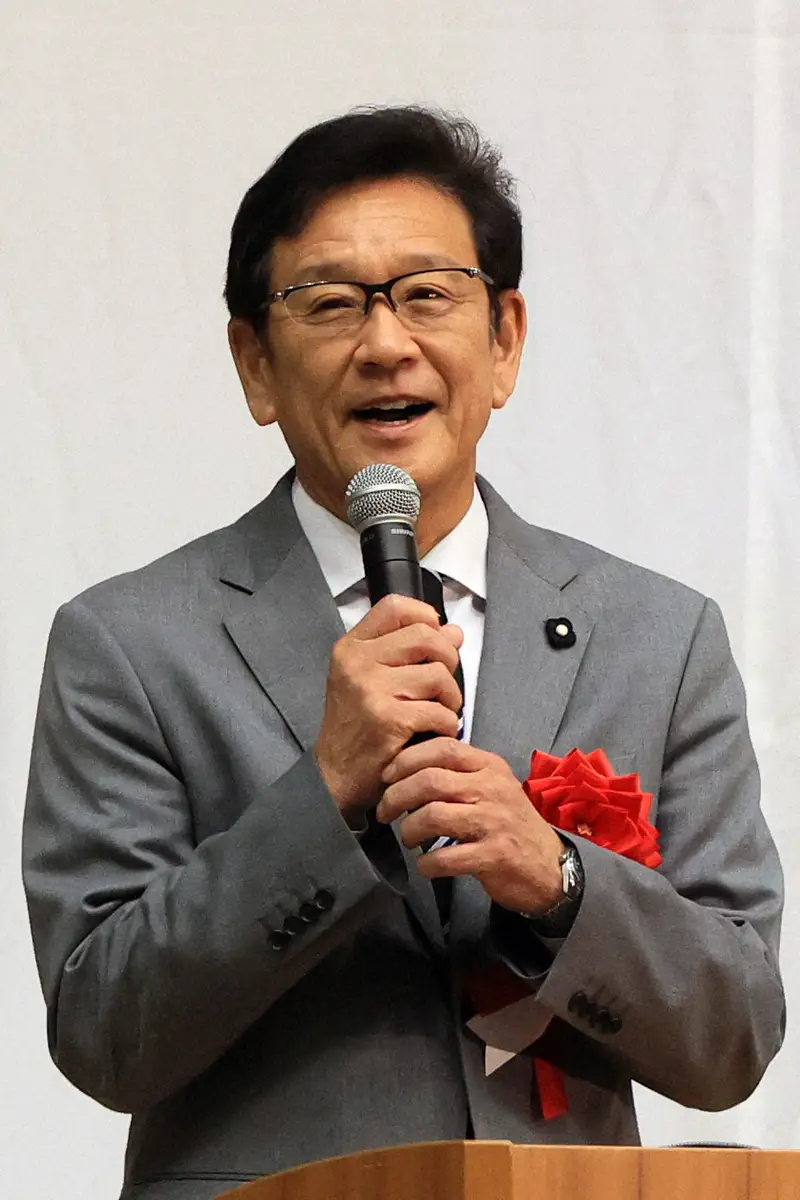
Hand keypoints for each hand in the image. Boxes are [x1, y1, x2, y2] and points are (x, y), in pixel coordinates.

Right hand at [314, 595, 462, 817]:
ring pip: (438, 674)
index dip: (425, 616)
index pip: (395, 607)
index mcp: (352, 647)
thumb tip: (453, 632)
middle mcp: (358, 662)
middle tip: (444, 683)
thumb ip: (410, 652)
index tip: (436, 636)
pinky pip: (439, 710)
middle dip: (448, 659)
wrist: (334, 775)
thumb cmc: (356, 728)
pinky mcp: (388, 719)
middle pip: (425, 636)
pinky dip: (447, 724)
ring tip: (441, 711)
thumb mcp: (371, 680)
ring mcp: (371, 690)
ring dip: (450, 697)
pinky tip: (436, 731)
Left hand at [376, 738, 564, 913]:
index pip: (442, 747)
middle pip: (430, 781)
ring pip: (433, 816)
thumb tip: (408, 766)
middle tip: (385, 811)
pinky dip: (427, 864)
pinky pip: (446, 857)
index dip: (406, 759)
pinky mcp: (494, 856)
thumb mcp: (492, 786)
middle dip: (396, 796)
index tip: (387, 775)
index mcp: (489, 766)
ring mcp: (494, 822)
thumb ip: (460, 772)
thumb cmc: (510, 823)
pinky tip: (425, 865)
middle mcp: (492, 789)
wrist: (550, 866)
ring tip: (408, 838)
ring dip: (409, 830)